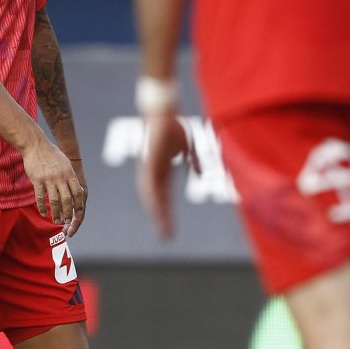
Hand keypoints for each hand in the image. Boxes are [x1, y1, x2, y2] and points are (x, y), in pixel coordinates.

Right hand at [21, 137, 85, 235]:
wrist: (36, 145)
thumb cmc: (51, 153)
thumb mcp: (65, 163)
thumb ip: (70, 176)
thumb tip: (76, 189)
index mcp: (69, 173)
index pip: (77, 192)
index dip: (78, 204)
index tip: (78, 212)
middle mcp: (60, 177)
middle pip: (67, 200)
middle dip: (68, 213)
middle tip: (67, 221)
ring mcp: (48, 179)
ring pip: (54, 201)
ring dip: (56, 213)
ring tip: (56, 220)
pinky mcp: (37, 180)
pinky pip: (40, 197)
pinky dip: (42, 207)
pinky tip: (44, 213)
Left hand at [137, 111, 199, 238]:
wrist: (162, 110)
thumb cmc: (172, 125)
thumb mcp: (188, 146)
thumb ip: (194, 161)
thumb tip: (201, 175)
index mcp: (161, 171)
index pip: (164, 197)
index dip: (166, 213)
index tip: (170, 228)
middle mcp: (153, 173)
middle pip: (156, 201)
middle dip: (161, 219)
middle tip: (166, 237)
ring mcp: (149, 168)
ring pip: (151, 196)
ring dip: (157, 213)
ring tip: (163, 228)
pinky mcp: (148, 162)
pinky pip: (149, 183)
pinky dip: (152, 197)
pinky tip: (155, 209)